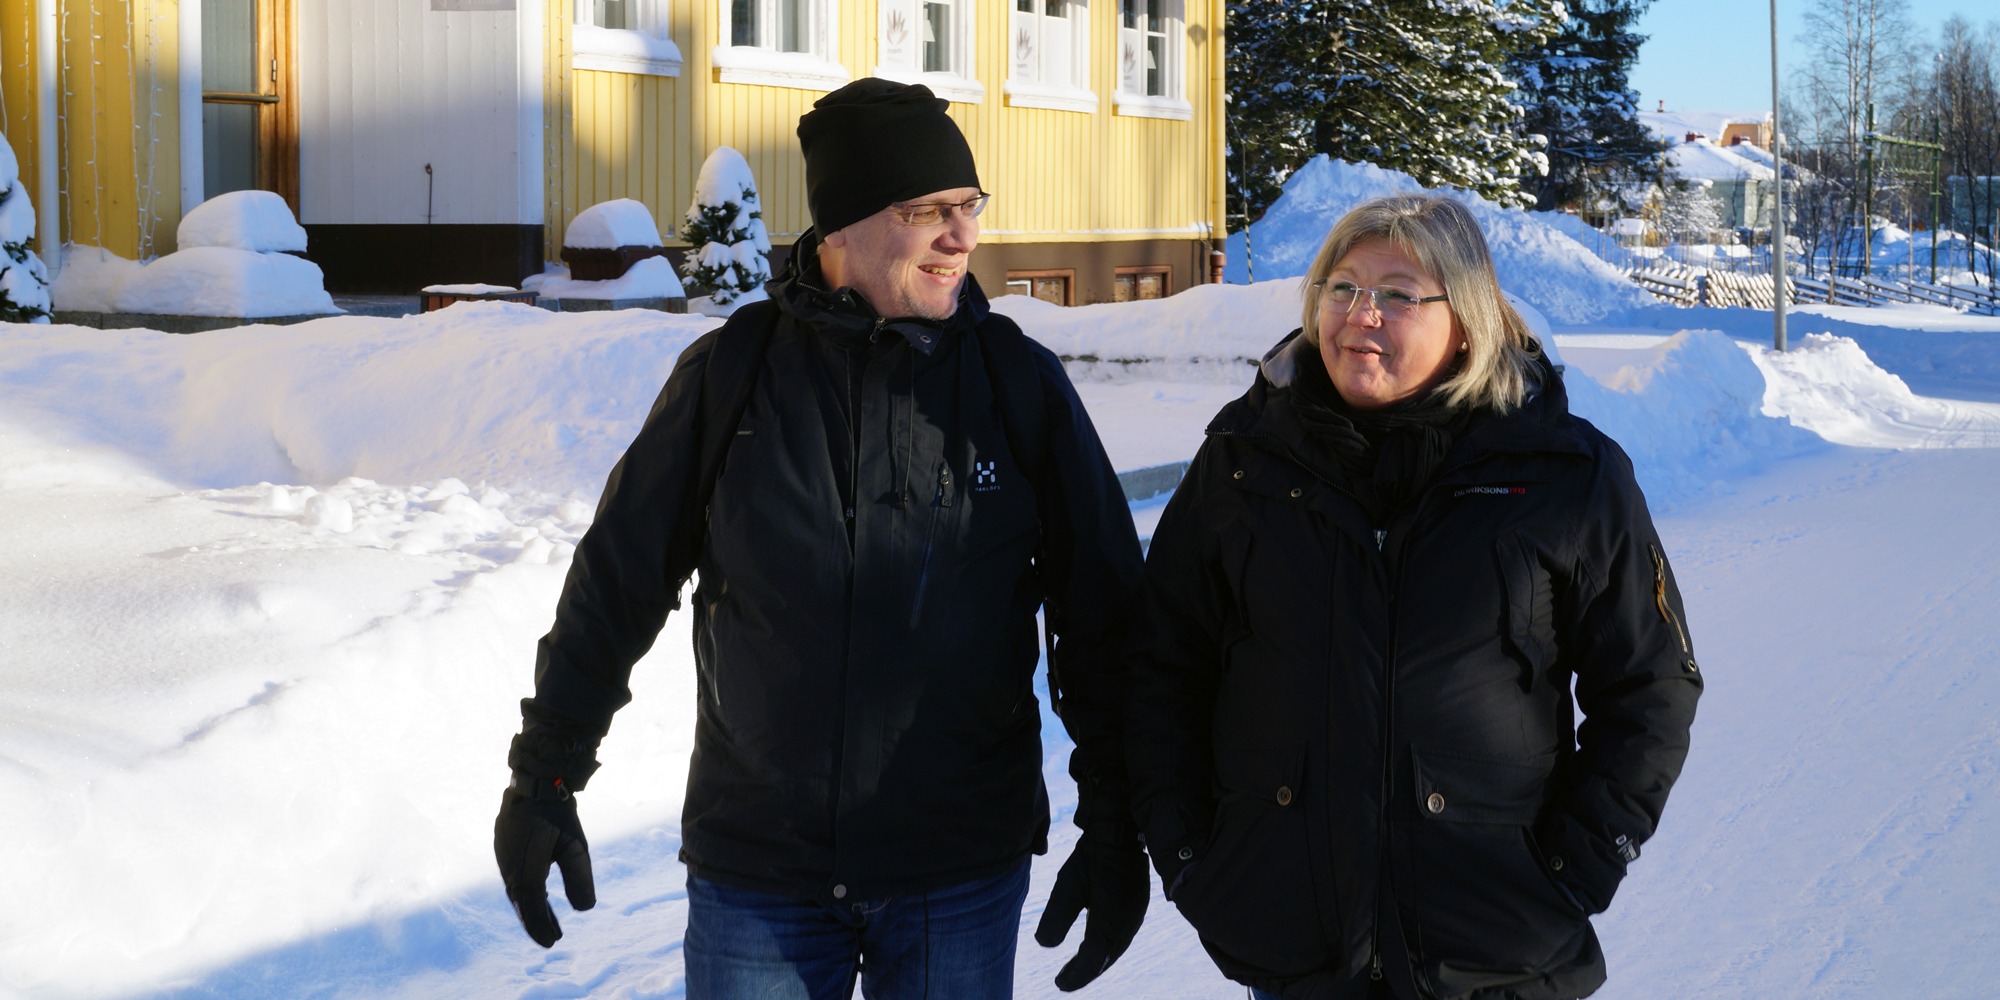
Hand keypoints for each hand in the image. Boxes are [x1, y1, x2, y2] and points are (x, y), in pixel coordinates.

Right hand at [494, 777, 595, 946]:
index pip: (532, 907)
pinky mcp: (504, 846)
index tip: (552, 942)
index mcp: (524, 871)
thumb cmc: (557, 814)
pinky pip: (514, 876)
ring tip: (549, 922)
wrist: (535, 781)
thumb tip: (585, 909)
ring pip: (517, 890)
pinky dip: (525, 890)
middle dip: (536, 922)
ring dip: (531, 907)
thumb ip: (578, 878)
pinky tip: (536, 894)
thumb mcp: (574, 846)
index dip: (540, 926)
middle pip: (522, 903)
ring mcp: (503, 856)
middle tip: (552, 938)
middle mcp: (508, 867)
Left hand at [1034, 838, 1149, 990]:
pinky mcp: (1136, 909)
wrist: (1121, 832)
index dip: (1077, 974)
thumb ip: (1057, 916)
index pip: (1093, 957)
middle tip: (1063, 982)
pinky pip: (1120, 939)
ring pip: (1114, 950)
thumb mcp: (1068, 884)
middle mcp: (1127, 923)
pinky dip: (1105, 950)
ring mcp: (1135, 916)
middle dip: (1084, 973)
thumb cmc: (1092, 857)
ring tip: (1074, 971)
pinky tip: (1093, 949)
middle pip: (1105, 958)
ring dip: (1095, 963)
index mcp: (1111, 919)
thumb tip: (1045, 944)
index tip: (1059, 985)